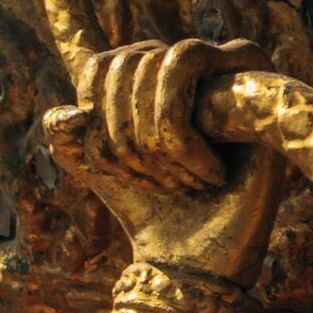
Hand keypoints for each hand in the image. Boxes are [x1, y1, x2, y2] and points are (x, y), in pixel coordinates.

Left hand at [41, 41, 282, 279]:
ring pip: (148, 68)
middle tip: (160, 187)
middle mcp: (181, 60)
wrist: (201, 254)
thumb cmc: (150, 206)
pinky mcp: (248, 63)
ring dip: (156, 144)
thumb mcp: (92, 166)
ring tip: (187, 184)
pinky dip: (179, 134)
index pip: (96, 67)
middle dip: (125, 141)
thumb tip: (69, 114)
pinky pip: (182, 62)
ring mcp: (219, 59)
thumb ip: (64, 135)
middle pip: (121, 69)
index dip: (94, 120)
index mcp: (144, 74)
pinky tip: (212, 174)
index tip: (112, 166)